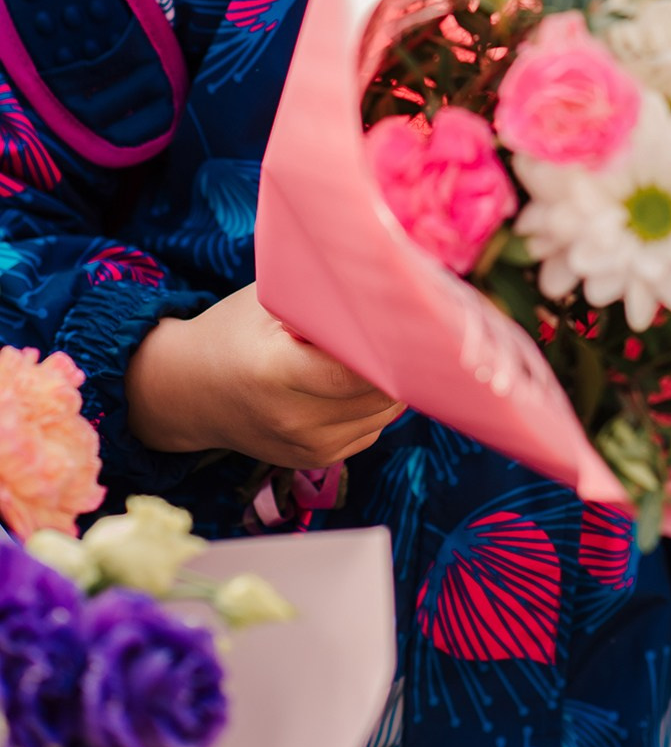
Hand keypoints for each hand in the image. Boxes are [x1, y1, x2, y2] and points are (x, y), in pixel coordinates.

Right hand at [125, 284, 404, 466]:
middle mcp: (292, 418)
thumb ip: (321, 294)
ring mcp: (305, 447)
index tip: (406, 315)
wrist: (188, 391)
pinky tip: (359, 375)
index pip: (356, 368)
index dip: (390, 343)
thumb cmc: (232, 331)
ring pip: (383, 413)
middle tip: (406, 323)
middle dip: (400, 358)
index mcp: (276, 372)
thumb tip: (384, 285)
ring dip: (393, 380)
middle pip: (379, 392)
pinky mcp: (315, 461)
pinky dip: (375, 402)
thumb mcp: (268, 299)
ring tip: (380, 345)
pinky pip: (371, 428)